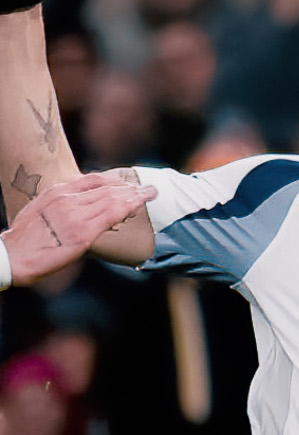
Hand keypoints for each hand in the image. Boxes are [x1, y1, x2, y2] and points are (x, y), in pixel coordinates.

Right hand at [3, 172, 156, 285]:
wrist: (13, 255)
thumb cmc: (25, 238)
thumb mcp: (39, 209)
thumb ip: (60, 204)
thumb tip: (76, 207)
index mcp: (57, 192)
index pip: (93, 179)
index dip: (115, 180)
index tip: (127, 184)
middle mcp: (68, 199)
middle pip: (106, 188)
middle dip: (130, 188)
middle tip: (147, 188)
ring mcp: (76, 215)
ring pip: (112, 199)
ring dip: (134, 196)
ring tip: (150, 194)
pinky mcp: (82, 232)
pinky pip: (110, 216)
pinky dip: (128, 208)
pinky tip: (139, 206)